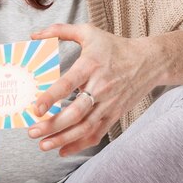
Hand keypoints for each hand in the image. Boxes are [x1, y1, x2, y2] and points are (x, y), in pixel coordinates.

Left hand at [27, 23, 164, 155]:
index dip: (51, 98)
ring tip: (43, 145)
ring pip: (84, 127)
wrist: (150, 61)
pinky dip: (79, 145)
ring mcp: (108, 104)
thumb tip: (34, 35)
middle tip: (32, 132)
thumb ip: (60, 31)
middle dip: (52, 125)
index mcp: (90, 66)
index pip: (67, 84)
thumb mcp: (88, 32)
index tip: (35, 109)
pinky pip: (96, 134)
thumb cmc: (115, 47)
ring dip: (62, 139)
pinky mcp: (114, 115)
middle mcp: (99, 88)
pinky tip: (62, 150)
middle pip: (74, 113)